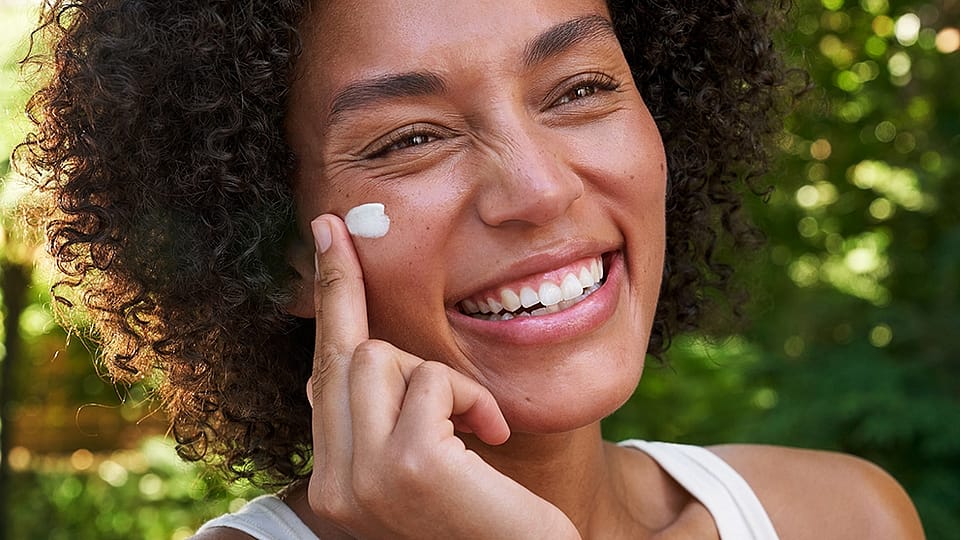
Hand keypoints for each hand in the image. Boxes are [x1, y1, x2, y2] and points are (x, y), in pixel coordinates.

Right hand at [305, 214, 580, 538]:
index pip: (320, 374)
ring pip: (380, 356)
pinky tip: (491, 437)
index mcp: (336, 483)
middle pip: (346, 355)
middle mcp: (335, 486)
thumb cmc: (484, 522)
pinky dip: (471, 397)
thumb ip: (383, 421)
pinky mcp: (409, 466)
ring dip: (443, 380)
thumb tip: (359, 352)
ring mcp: (364, 478)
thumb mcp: (423, 471)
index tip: (327, 233)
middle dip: (382, 324)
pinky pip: (433, 380)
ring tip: (475, 427)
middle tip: (409, 328)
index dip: (327, 296)